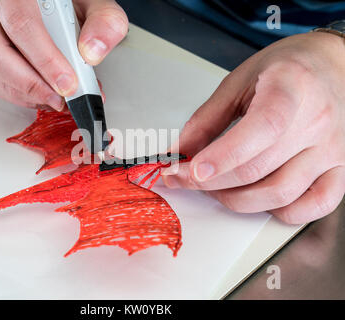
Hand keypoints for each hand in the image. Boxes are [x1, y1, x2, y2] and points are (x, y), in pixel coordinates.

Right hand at [0, 0, 127, 109]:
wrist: (58, 5)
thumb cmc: (70, 2)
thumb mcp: (94, 4)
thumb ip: (103, 22)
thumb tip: (92, 52)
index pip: (21, 23)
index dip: (45, 60)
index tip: (68, 82)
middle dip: (32, 85)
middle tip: (61, 98)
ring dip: (26, 93)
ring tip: (57, 100)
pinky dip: (20, 94)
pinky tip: (44, 95)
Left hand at [162, 32, 344, 223]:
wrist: (333, 65)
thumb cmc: (288, 69)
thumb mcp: (239, 82)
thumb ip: (206, 119)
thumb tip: (179, 153)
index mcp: (290, 88)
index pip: (261, 129)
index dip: (222, 156)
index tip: (190, 171)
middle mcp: (317, 122)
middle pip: (257, 170)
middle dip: (210, 182)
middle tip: (185, 178)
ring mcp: (333, 149)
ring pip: (279, 195)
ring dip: (236, 199)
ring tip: (216, 186)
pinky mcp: (340, 168)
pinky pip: (315, 206)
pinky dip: (279, 211)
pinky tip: (258, 198)